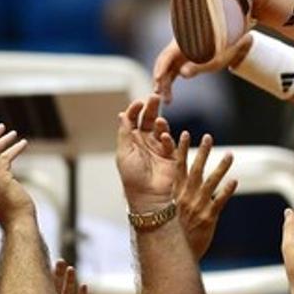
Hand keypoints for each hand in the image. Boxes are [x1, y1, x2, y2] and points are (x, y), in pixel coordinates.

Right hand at [0, 124, 33, 227]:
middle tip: (1, 128)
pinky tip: (23, 144)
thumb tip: (5, 172)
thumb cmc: (14, 211)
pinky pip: (5, 158)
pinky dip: (14, 148)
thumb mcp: (1, 195)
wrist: (18, 224)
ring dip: (2, 140)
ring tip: (14, 134)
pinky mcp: (1, 180)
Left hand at [115, 96, 177, 211]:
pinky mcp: (170, 155)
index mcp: (131, 140)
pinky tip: (163, 137)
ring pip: (160, 128)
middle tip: (155, 97)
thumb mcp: (124, 153)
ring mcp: (158, 147)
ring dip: (160, 122)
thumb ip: (125, 133)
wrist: (148, 196)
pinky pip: (170, 142)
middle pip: (148, 119)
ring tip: (160, 121)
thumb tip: (122, 114)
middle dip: (151, 108)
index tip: (139, 103)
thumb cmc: (132, 177)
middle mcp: (144, 141)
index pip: (132, 119)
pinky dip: (167, 137)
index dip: (135, 109)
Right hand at [152, 34, 252, 103]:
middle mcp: (178, 47)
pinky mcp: (181, 61)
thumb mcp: (215, 59)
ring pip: (166, 69)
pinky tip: (168, 96)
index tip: (157, 79)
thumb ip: (197, 67)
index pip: (167, 55)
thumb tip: (182, 74)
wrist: (233, 44)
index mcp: (184, 42)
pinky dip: (169, 83)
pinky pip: (171, 72)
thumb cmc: (225, 49)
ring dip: (164, 84)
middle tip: (159, 95)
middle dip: (161, 79)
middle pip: (164, 63)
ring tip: (166, 100)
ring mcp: (178, 54)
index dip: (161, 67)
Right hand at [172, 130, 237, 259]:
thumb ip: (173, 196)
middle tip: (208, 137)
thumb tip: (172, 183)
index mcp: (174, 194)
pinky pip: (220, 201)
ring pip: (210, 182)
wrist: (173, 255)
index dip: (181, 150)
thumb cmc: (171, 233)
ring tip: (230, 154)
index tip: (185, 134)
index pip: (178, 168)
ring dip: (220, 167)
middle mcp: (186, 197)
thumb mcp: (167, 211)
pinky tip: (235, 181)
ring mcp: (198, 206)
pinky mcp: (209, 217)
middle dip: (202, 152)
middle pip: (195, 170)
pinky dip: (227, 191)